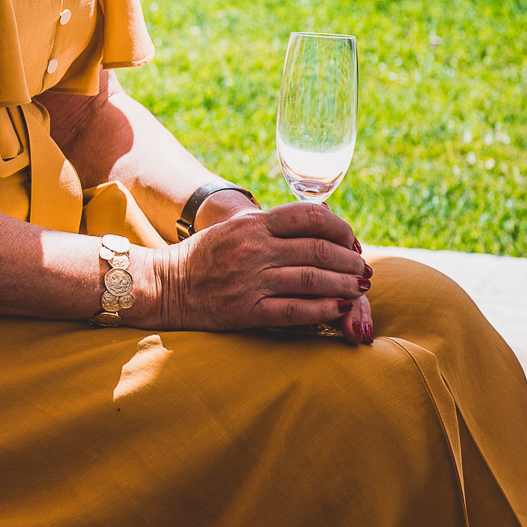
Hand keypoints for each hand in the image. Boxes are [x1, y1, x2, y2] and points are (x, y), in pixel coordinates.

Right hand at [140, 201, 366, 333]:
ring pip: (312, 279)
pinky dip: (324, 309)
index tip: (352, 242)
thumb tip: (322, 223)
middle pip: (319, 250)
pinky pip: (296, 309)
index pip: (311, 217)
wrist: (163, 285)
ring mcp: (250, 280)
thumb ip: (273, 226)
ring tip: (359, 289)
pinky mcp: (246, 310)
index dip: (342, 229)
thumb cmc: (204, 256)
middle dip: (351, 261)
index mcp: (252, 224)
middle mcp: (253, 248)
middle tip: (364, 270)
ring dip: (345, 285)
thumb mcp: (235, 229)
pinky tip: (340, 308)